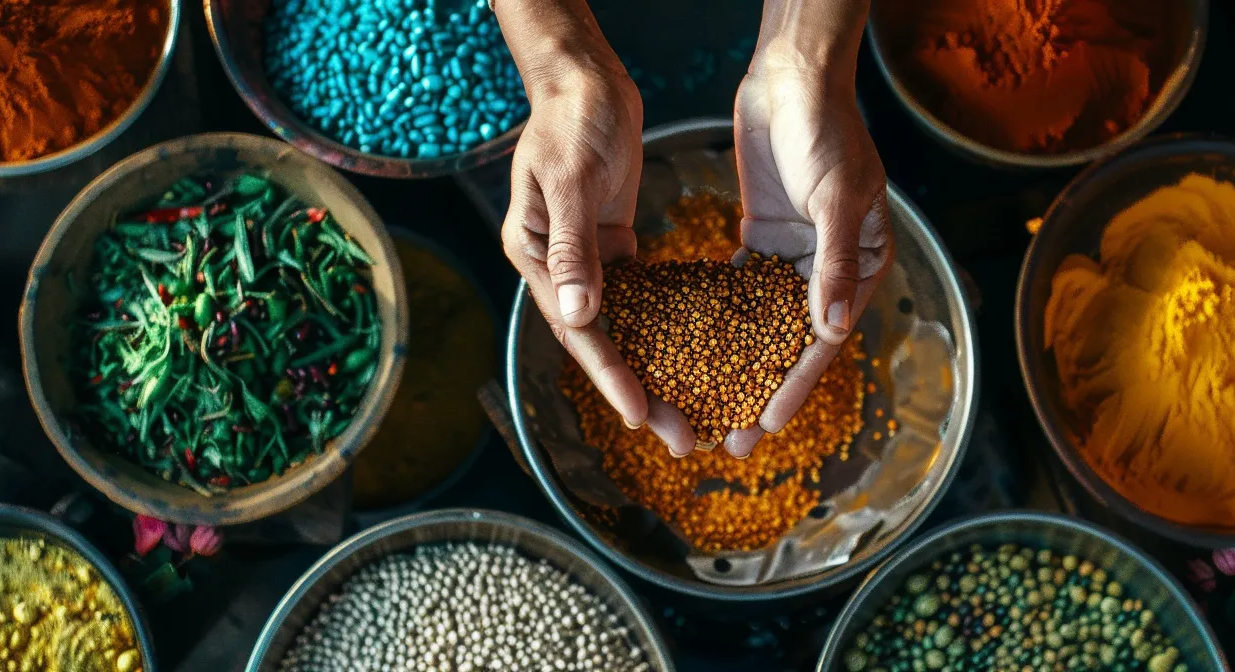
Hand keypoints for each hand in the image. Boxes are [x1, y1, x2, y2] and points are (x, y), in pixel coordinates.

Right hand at [498, 34, 698, 453]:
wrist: (584, 78)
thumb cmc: (570, 120)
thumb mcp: (569, 182)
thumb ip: (573, 250)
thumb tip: (579, 316)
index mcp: (534, 256)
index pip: (576, 330)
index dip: (610, 375)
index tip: (640, 414)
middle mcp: (557, 267)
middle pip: (604, 343)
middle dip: (643, 391)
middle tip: (683, 438)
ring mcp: (586, 259)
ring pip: (627, 328)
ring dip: (660, 369)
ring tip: (696, 414)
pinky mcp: (614, 244)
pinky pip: (643, 297)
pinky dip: (668, 326)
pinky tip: (701, 356)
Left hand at [723, 51, 892, 457]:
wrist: (794, 78)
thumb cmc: (827, 130)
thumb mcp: (836, 197)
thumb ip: (832, 264)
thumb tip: (829, 332)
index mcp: (863, 262)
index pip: (826, 339)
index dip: (796, 384)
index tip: (767, 424)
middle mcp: (831, 267)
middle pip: (793, 342)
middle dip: (762, 391)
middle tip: (733, 439)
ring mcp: (795, 253)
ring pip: (764, 322)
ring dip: (739, 363)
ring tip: (709, 407)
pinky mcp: (763, 235)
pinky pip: (741, 287)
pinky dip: (720, 315)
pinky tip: (692, 347)